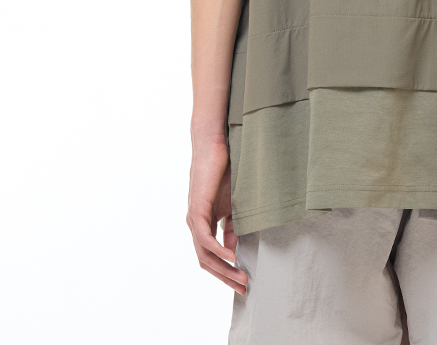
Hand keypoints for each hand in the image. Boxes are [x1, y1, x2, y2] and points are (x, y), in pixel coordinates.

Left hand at [186, 136, 248, 293]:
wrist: (213, 147)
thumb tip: (235, 249)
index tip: (242, 282)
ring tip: (241, 277)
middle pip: (206, 262)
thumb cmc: (222, 172)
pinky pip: (205, 239)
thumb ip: (231, 227)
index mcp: (202, 225)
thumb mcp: (231, 205)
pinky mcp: (196, 210)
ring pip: (204, 254)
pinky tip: (232, 257)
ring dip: (223, 268)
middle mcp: (194, 225)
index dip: (225, 272)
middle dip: (225, 277)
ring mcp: (193, 219)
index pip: (210, 257)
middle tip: (243, 288)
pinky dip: (218, 251)